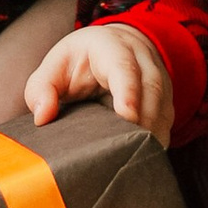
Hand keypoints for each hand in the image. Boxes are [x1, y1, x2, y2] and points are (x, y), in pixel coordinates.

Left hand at [24, 18, 175, 147]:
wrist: (112, 49)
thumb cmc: (79, 62)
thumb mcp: (53, 68)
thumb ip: (40, 89)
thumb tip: (43, 117)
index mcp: (110, 48)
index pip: (124, 68)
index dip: (128, 91)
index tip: (127, 115)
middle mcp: (142, 61)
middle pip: (151, 90)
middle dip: (143, 121)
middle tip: (126, 149)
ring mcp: (159, 81)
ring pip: (163, 109)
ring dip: (150, 135)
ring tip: (131, 159)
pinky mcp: (165, 102)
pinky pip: (167, 124)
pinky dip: (155, 143)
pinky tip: (139, 159)